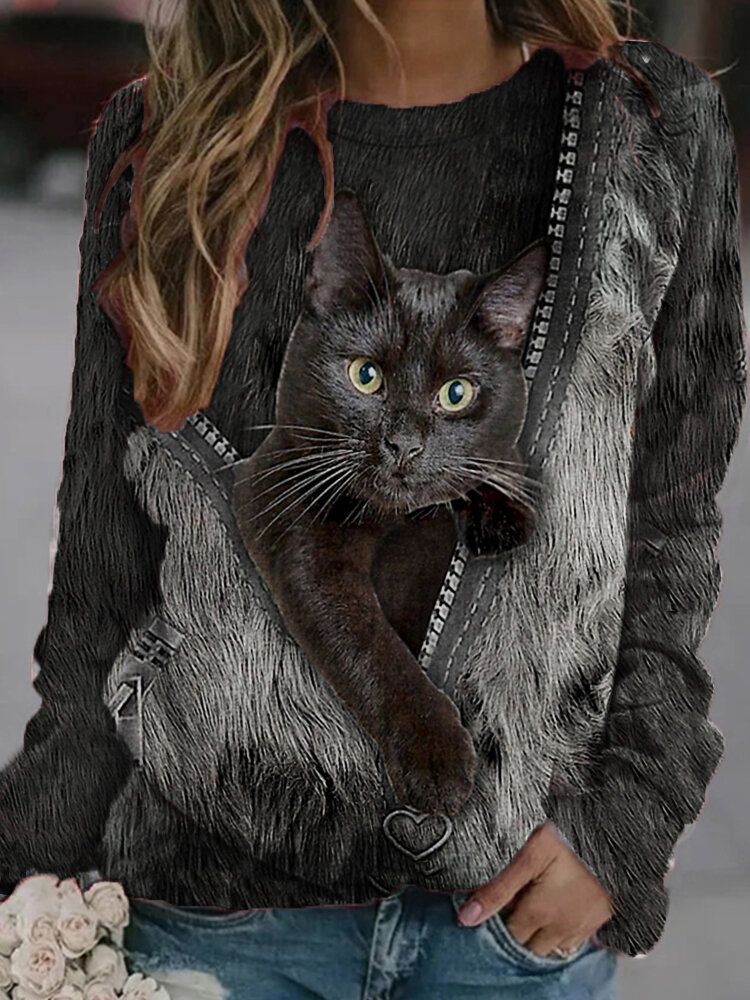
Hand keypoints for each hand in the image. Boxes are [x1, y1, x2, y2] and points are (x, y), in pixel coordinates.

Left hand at [456, 820, 614, 956]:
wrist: (617, 831)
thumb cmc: (572, 837)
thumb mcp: (530, 855)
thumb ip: (498, 888)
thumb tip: (466, 917)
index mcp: (541, 913)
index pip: (509, 937)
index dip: (496, 923)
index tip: (492, 906)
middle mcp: (563, 928)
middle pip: (530, 947)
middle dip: (517, 931)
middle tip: (511, 903)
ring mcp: (584, 927)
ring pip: (553, 948)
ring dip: (539, 934)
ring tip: (532, 904)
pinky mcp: (600, 920)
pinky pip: (574, 940)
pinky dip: (561, 932)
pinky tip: (555, 909)